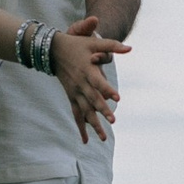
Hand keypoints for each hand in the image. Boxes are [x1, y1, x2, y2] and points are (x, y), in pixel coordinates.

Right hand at [49, 16, 129, 143]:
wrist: (52, 50)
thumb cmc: (77, 45)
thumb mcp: (93, 42)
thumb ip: (112, 46)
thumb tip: (130, 48)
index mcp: (87, 70)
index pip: (98, 82)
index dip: (107, 89)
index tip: (118, 98)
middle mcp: (80, 83)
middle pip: (92, 99)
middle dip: (102, 110)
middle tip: (113, 121)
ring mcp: (75, 92)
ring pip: (85, 111)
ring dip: (94, 125)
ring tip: (104, 138)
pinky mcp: (71, 97)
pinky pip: (76, 114)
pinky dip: (81, 128)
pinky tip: (86, 141)